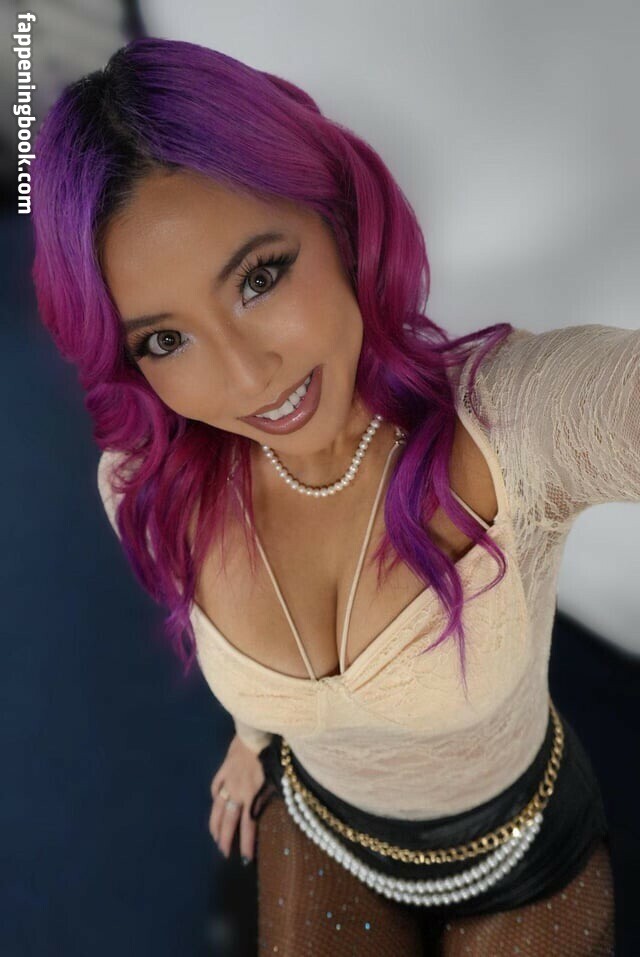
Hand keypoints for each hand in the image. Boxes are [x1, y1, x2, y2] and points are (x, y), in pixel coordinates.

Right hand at [209, 734, 265, 863]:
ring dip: (215, 823)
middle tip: (224, 853)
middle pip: (228, 820)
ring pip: (218, 806)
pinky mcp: (224, 768)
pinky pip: (216, 785)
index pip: (248, 826)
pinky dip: (215, 794)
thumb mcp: (276, 777)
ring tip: (214, 836)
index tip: (245, 859)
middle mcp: (236, 792)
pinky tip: (215, 800)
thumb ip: (270, 795)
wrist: (256, 733)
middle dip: (225, 839)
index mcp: (251, 795)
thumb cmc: (271, 753)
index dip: (246, 844)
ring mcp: (228, 780)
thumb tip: (269, 809)